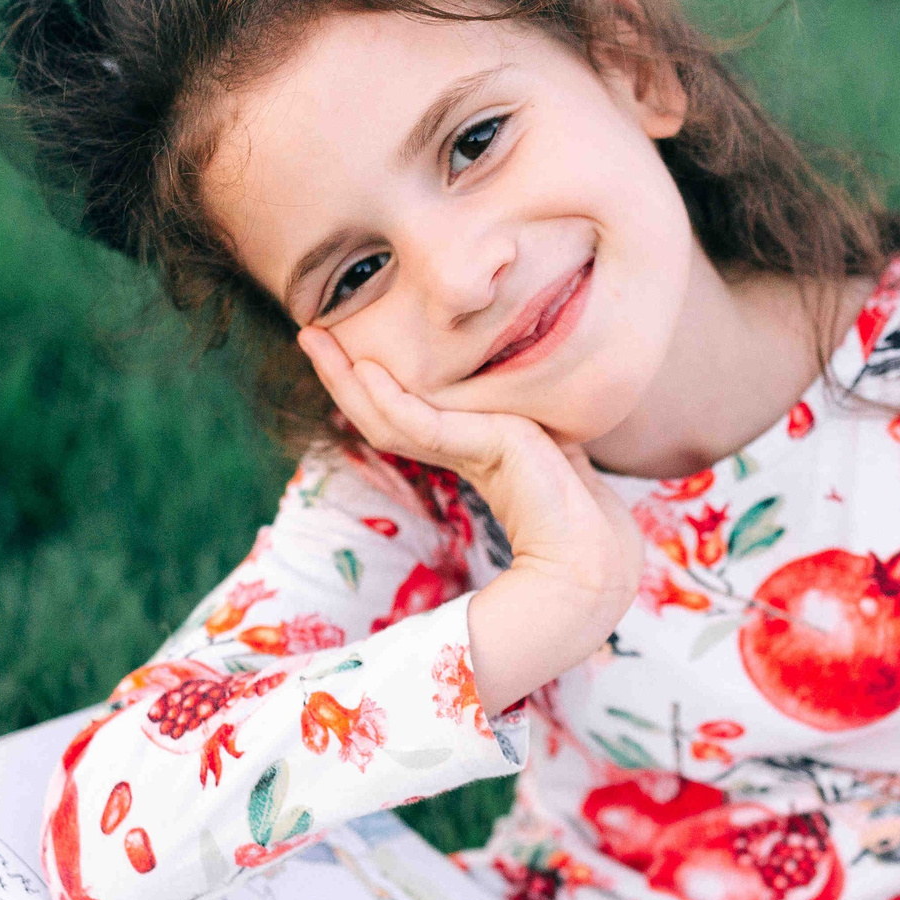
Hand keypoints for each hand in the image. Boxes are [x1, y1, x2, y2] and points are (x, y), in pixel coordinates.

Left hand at [300, 328, 643, 709]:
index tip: (327, 358)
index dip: (363, 391)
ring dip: (351, 375)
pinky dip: (390, 400)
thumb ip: (470, 481)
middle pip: (393, 401)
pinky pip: (427, 421)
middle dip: (345, 369)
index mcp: (479, 449)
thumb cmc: (554, 553)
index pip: (405, 414)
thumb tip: (418, 478)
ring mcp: (493, 430)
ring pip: (401, 404)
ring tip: (318, 336)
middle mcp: (479, 432)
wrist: (590, 568)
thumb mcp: (501, 512)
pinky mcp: (503, 437)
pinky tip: (364, 376)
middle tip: (309, 331)